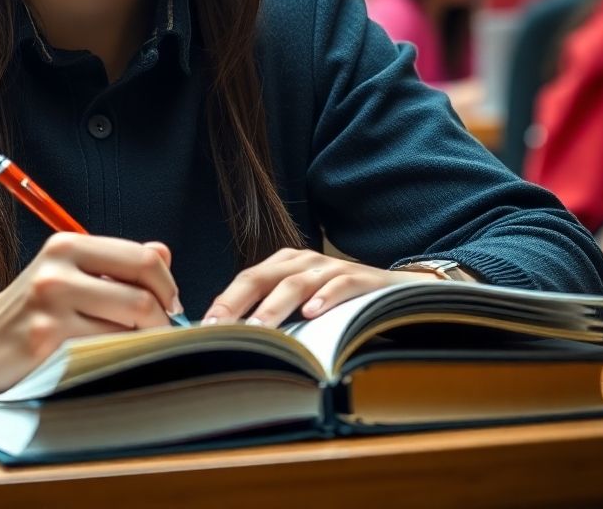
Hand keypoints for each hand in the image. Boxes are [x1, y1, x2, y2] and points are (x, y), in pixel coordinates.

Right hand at [0, 233, 181, 395]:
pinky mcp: (48, 345)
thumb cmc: (34, 307)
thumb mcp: (68, 269)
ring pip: (128, 328)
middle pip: (141, 296)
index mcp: (66, 245)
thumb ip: (115, 260)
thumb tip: (164, 255)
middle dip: (162, 319)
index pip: (141, 258)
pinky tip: (114, 356)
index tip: (171, 301)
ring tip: (137, 344)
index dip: (167, 283)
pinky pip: (106, 352)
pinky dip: (120, 357)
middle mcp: (57, 271)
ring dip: (143, 342)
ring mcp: (51, 309)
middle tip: (162, 330)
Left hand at [202, 248, 444, 326]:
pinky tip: (312, 314)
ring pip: (296, 282)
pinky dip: (325, 298)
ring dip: (274, 306)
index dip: (224, 302)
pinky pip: (340, 284)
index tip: (204, 328)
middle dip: (236, 303)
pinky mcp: (362, 279)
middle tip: (218, 328)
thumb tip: (233, 342)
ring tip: (257, 328)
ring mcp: (332, 267)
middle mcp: (304, 261)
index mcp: (285, 264)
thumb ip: (274, 315)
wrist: (398, 292)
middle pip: (262, 277)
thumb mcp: (304, 305)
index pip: (246, 279)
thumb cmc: (341, 305)